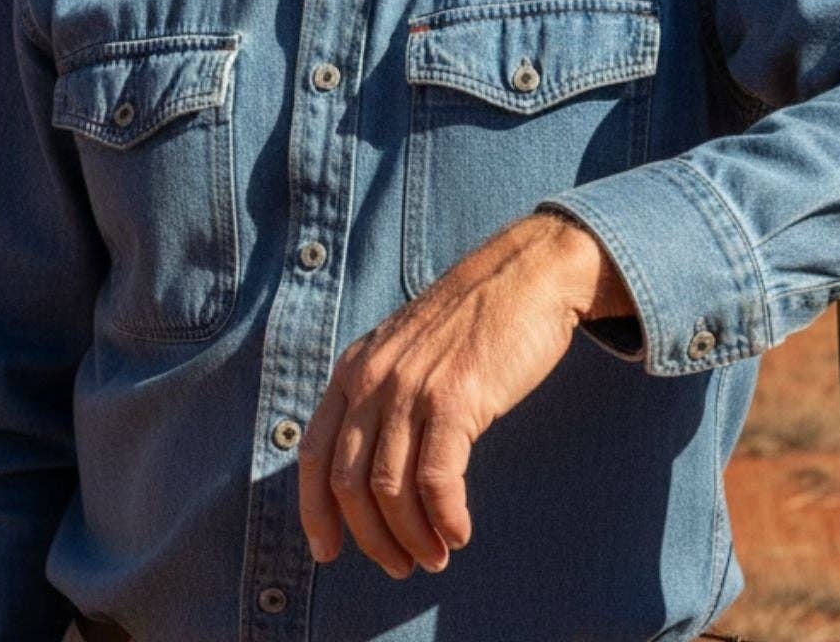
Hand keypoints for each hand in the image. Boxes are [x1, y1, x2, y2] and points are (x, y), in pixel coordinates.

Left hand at [296, 210, 615, 578]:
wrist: (525, 275)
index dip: (315, 512)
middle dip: (372, 537)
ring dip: (412, 537)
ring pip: (391, 489)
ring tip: (435, 555)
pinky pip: (438, 481)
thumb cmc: (472, 319)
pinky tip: (459, 532)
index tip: (329, 552)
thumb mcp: (404, 348)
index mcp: (354, 367)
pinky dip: (445, 519)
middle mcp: (373, 377)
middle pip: (349, 483)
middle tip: (401, 564)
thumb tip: (369, 471)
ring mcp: (412, 387)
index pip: (313, 453)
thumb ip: (379, 394)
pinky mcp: (456, 398)